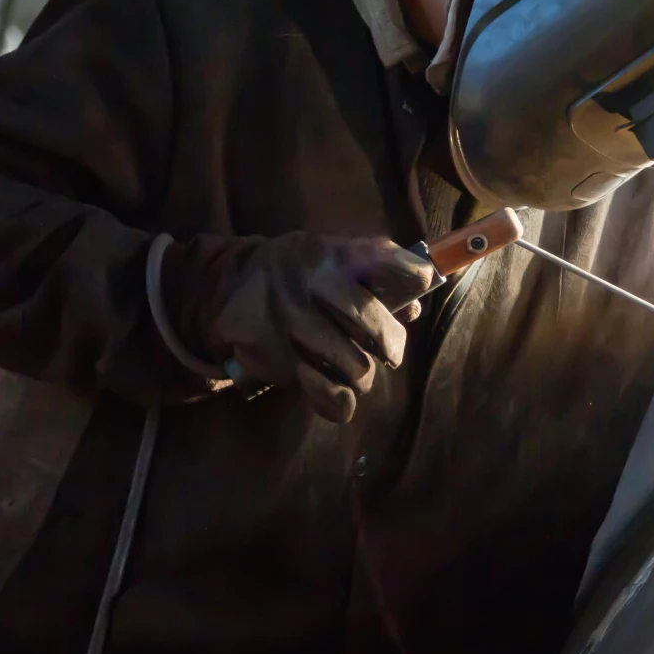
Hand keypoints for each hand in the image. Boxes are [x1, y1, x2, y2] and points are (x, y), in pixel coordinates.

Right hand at [181, 233, 436, 422]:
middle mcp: (313, 280)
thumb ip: (375, 279)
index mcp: (335, 253)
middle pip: (371, 323)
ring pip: (352, 365)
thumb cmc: (302, 275)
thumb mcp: (334, 260)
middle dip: (391, 345)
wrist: (230, 286)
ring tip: (356, 373)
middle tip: (391, 354)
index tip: (423, 284)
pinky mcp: (272, 351)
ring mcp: (290, 316)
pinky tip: (341, 401)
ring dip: (361, 376)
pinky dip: (337, 401)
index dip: (413, 275)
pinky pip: (321, 389)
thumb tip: (413, 308)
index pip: (385, 259)